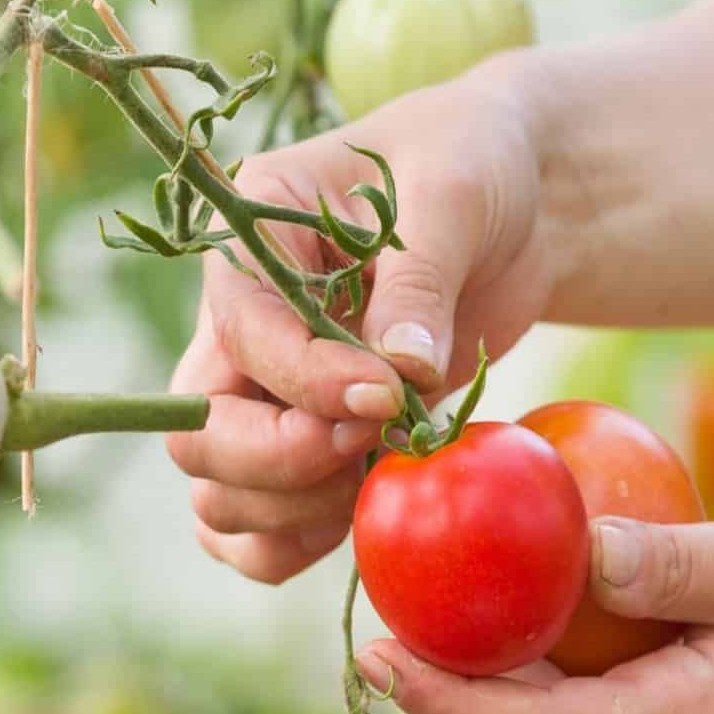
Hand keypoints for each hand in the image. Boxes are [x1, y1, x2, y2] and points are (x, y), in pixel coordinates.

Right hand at [165, 61, 560, 583]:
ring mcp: (259, 392)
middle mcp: (233, 324)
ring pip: (216, 495)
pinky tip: (363, 517)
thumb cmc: (473, 166)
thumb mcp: (454, 193)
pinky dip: (292, 546)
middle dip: (282, 462)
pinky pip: (250, 532)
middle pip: (199, 434)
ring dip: (291, 512)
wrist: (514, 205)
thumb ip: (419, 279)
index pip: (241, 338)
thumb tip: (401, 369)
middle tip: (370, 444)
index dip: (308, 384)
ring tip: (378, 475)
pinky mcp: (299, 444)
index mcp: (247, 241)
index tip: (389, 395)